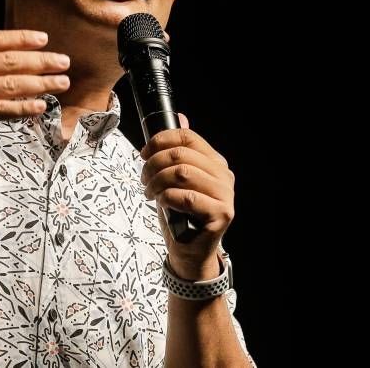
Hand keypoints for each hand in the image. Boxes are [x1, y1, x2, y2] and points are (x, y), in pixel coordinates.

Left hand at [140, 115, 235, 279]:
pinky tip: (161, 203)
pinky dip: (166, 197)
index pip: (188, 137)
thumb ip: (180, 151)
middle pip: (181, 154)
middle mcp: (224, 176)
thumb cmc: (180, 214)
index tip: (144, 153)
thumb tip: (180, 117)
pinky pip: (186, 197)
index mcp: (215, 162)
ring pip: (182, 173)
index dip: (161, 140)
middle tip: (144, 179)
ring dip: (157, 181)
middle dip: (154, 164)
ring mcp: (225, 196)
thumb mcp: (177, 179)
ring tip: (150, 192)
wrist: (189, 252)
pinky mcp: (220, 215)